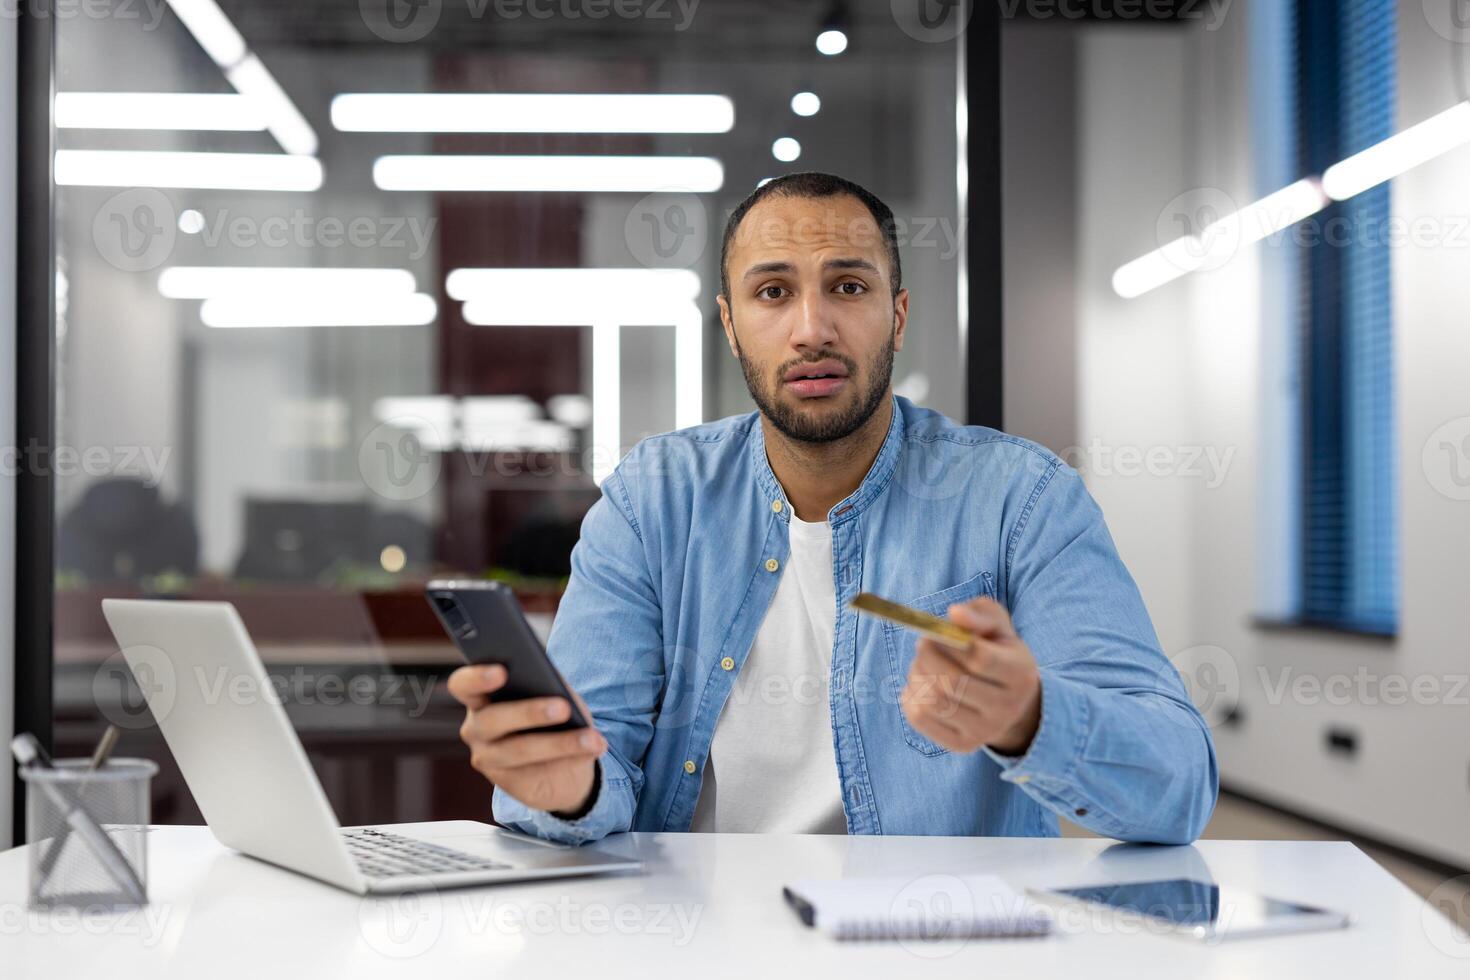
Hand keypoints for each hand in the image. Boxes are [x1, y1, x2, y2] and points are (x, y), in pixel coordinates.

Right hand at [448, 664, 607, 814]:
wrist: (564, 763)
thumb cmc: (553, 717)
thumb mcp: (554, 694)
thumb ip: (547, 684)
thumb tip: (554, 682)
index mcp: (479, 697)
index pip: (463, 685)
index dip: (476, 677)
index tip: (502, 671)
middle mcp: (476, 727)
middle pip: (493, 719)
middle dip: (529, 712)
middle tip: (561, 706)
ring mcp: (488, 757)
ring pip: (519, 749)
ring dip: (560, 742)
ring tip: (589, 737)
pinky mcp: (506, 782)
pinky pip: (535, 771)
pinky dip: (569, 756)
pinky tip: (592, 746)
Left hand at [899, 596, 1041, 755]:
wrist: (1011, 701)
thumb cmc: (998, 651)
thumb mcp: (997, 625)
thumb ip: (978, 613)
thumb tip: (954, 614)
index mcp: (1020, 673)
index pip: (979, 659)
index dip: (948, 641)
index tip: (933, 631)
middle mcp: (1007, 708)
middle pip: (952, 682)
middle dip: (926, 656)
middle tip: (921, 644)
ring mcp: (986, 731)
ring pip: (933, 700)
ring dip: (917, 675)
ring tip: (921, 664)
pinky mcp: (963, 745)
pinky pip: (920, 719)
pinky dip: (911, 697)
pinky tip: (920, 685)